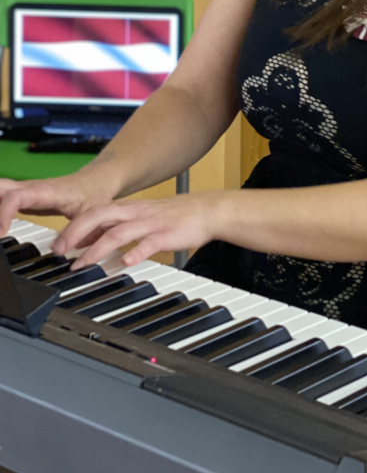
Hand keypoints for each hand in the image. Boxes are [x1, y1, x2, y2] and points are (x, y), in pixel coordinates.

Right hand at [0, 173, 115, 237]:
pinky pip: (3, 198)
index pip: (16, 197)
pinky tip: (0, 227)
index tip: (1, 233)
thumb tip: (57, 251)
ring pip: (0, 191)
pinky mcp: (23, 197)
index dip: (3, 213)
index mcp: (46, 191)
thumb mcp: (90, 215)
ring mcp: (25, 191)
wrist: (94, 181)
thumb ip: (75, 232)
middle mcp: (31, 188)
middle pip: (0, 189)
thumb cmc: (92, 194)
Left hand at [53, 192, 220, 267]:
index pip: (91, 213)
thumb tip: (81, 240)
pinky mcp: (166, 234)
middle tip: (61, 253)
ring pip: (118, 232)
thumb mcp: (136, 217)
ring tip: (83, 263)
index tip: (56, 246)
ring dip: (97, 248)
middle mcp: (134, 213)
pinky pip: (148, 244)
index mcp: (125, 208)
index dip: (71, 228)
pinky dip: (135, 252)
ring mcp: (150, 223)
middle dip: (76, 234)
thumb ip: (110, 227)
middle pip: (99, 217)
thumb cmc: (169, 216)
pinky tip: (125, 262)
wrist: (204, 211)